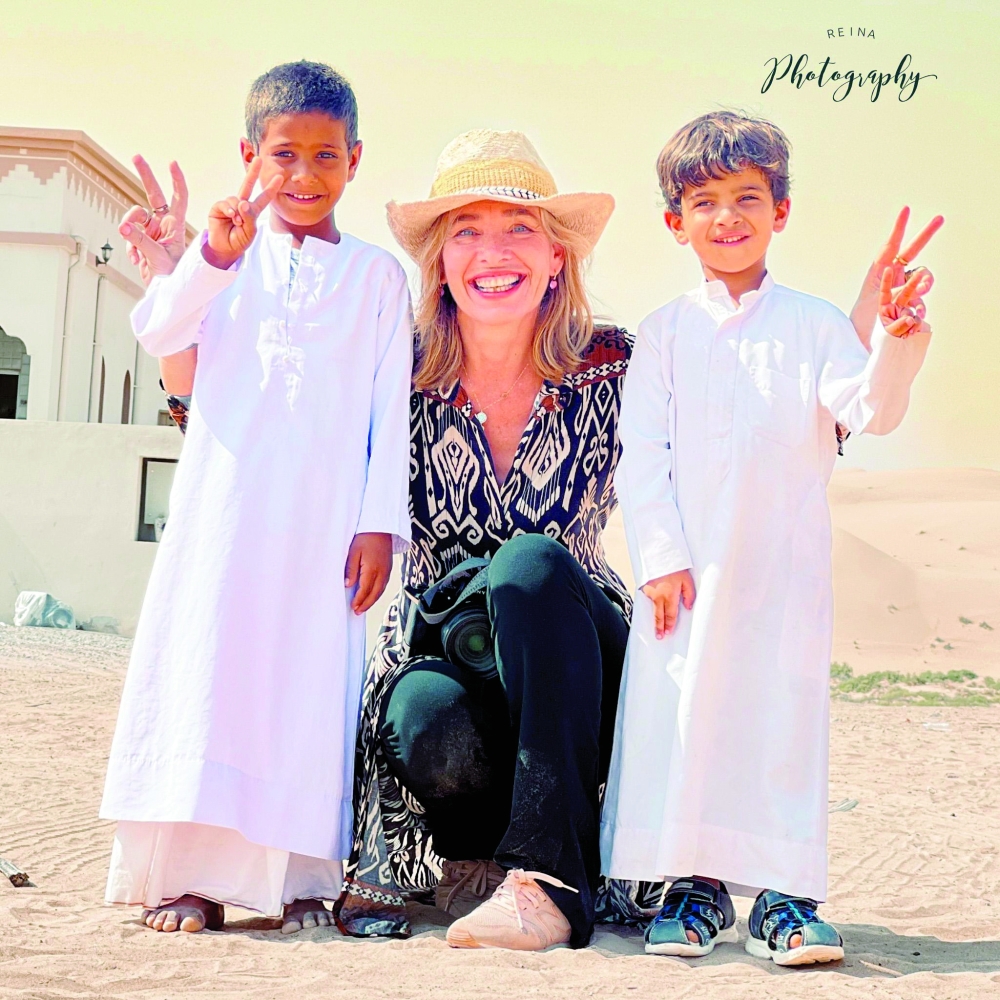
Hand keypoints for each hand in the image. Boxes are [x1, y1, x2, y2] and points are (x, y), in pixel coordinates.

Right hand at [120, 156, 188, 283]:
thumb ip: (140, 240)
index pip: (179, 198)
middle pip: (153, 194)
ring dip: (129, 230)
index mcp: (175, 226)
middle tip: (137, 155)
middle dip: (145, 175)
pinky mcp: (139, 239)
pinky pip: (127, 234)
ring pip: (133, 216)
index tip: (172, 163)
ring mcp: (150, 231)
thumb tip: (122, 226)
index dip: (176, 181)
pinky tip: (137, 260)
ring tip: (136, 251)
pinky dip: (129, 246)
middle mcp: (163, 224)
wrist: (164, 292)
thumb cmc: (170, 276)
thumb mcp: (156, 257)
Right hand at [204, 157, 281, 269]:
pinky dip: (229, 209)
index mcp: (253, 211)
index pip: (264, 198)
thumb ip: (249, 217)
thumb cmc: (240, 241)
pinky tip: (231, 217)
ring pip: (236, 199)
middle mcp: (242, 205)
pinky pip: (225, 203)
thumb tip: (243, 202)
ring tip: (237, 222)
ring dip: (238, 211)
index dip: (271, 188)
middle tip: (259, 159)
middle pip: (248, 185)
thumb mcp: (250, 231)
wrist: (225, 249)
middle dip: (253, 172)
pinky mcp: (218, 208)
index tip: (280, 177)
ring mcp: (230, 205)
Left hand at [345, 532, 393, 614]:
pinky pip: (384, 584)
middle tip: (358, 612)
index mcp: (372, 569)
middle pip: (375, 593)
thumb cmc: (366, 536)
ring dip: (373, 600)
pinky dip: (378, 592)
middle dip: (366, 604)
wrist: (382, 526)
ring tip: (364, 606)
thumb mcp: (353, 551)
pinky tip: (373, 594)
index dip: (359, 600)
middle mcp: (382, 572)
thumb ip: (351, 569)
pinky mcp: (389, 567)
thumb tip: (348, 585)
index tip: (353, 607)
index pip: (365, 589)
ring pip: (381, 590)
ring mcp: (387, 570)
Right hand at [641, 569, 695, 638]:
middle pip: (659, 616)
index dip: (670, 625)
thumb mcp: (687, 580)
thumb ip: (690, 595)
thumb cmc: (675, 567)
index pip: (670, 615)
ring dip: (654, 620)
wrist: (660, 556)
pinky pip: (648, 600)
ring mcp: (650, 593)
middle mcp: (659, 597)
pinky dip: (650, 606)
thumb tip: (688, 607)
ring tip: (655, 629)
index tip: (669, 632)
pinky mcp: (645, 587)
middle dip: (659, 628)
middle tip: (659, 636)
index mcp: (670, 596)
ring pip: (653, 609)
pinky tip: (651, 610)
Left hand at [850, 207, 943, 348]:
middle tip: (940, 218)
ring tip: (919, 291)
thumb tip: (921, 283)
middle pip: (913, 251)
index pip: (891, 245)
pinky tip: (912, 315)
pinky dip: (920, 305)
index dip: (899, 227)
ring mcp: (904, 288)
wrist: (863, 339)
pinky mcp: (911, 302)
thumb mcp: (875, 300)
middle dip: (926, 234)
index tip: (906, 209)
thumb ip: (898, 288)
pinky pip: (922, 298)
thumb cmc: (863, 318)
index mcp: (880, 271)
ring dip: (924, 281)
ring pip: (923, 276)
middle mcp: (894, 276)